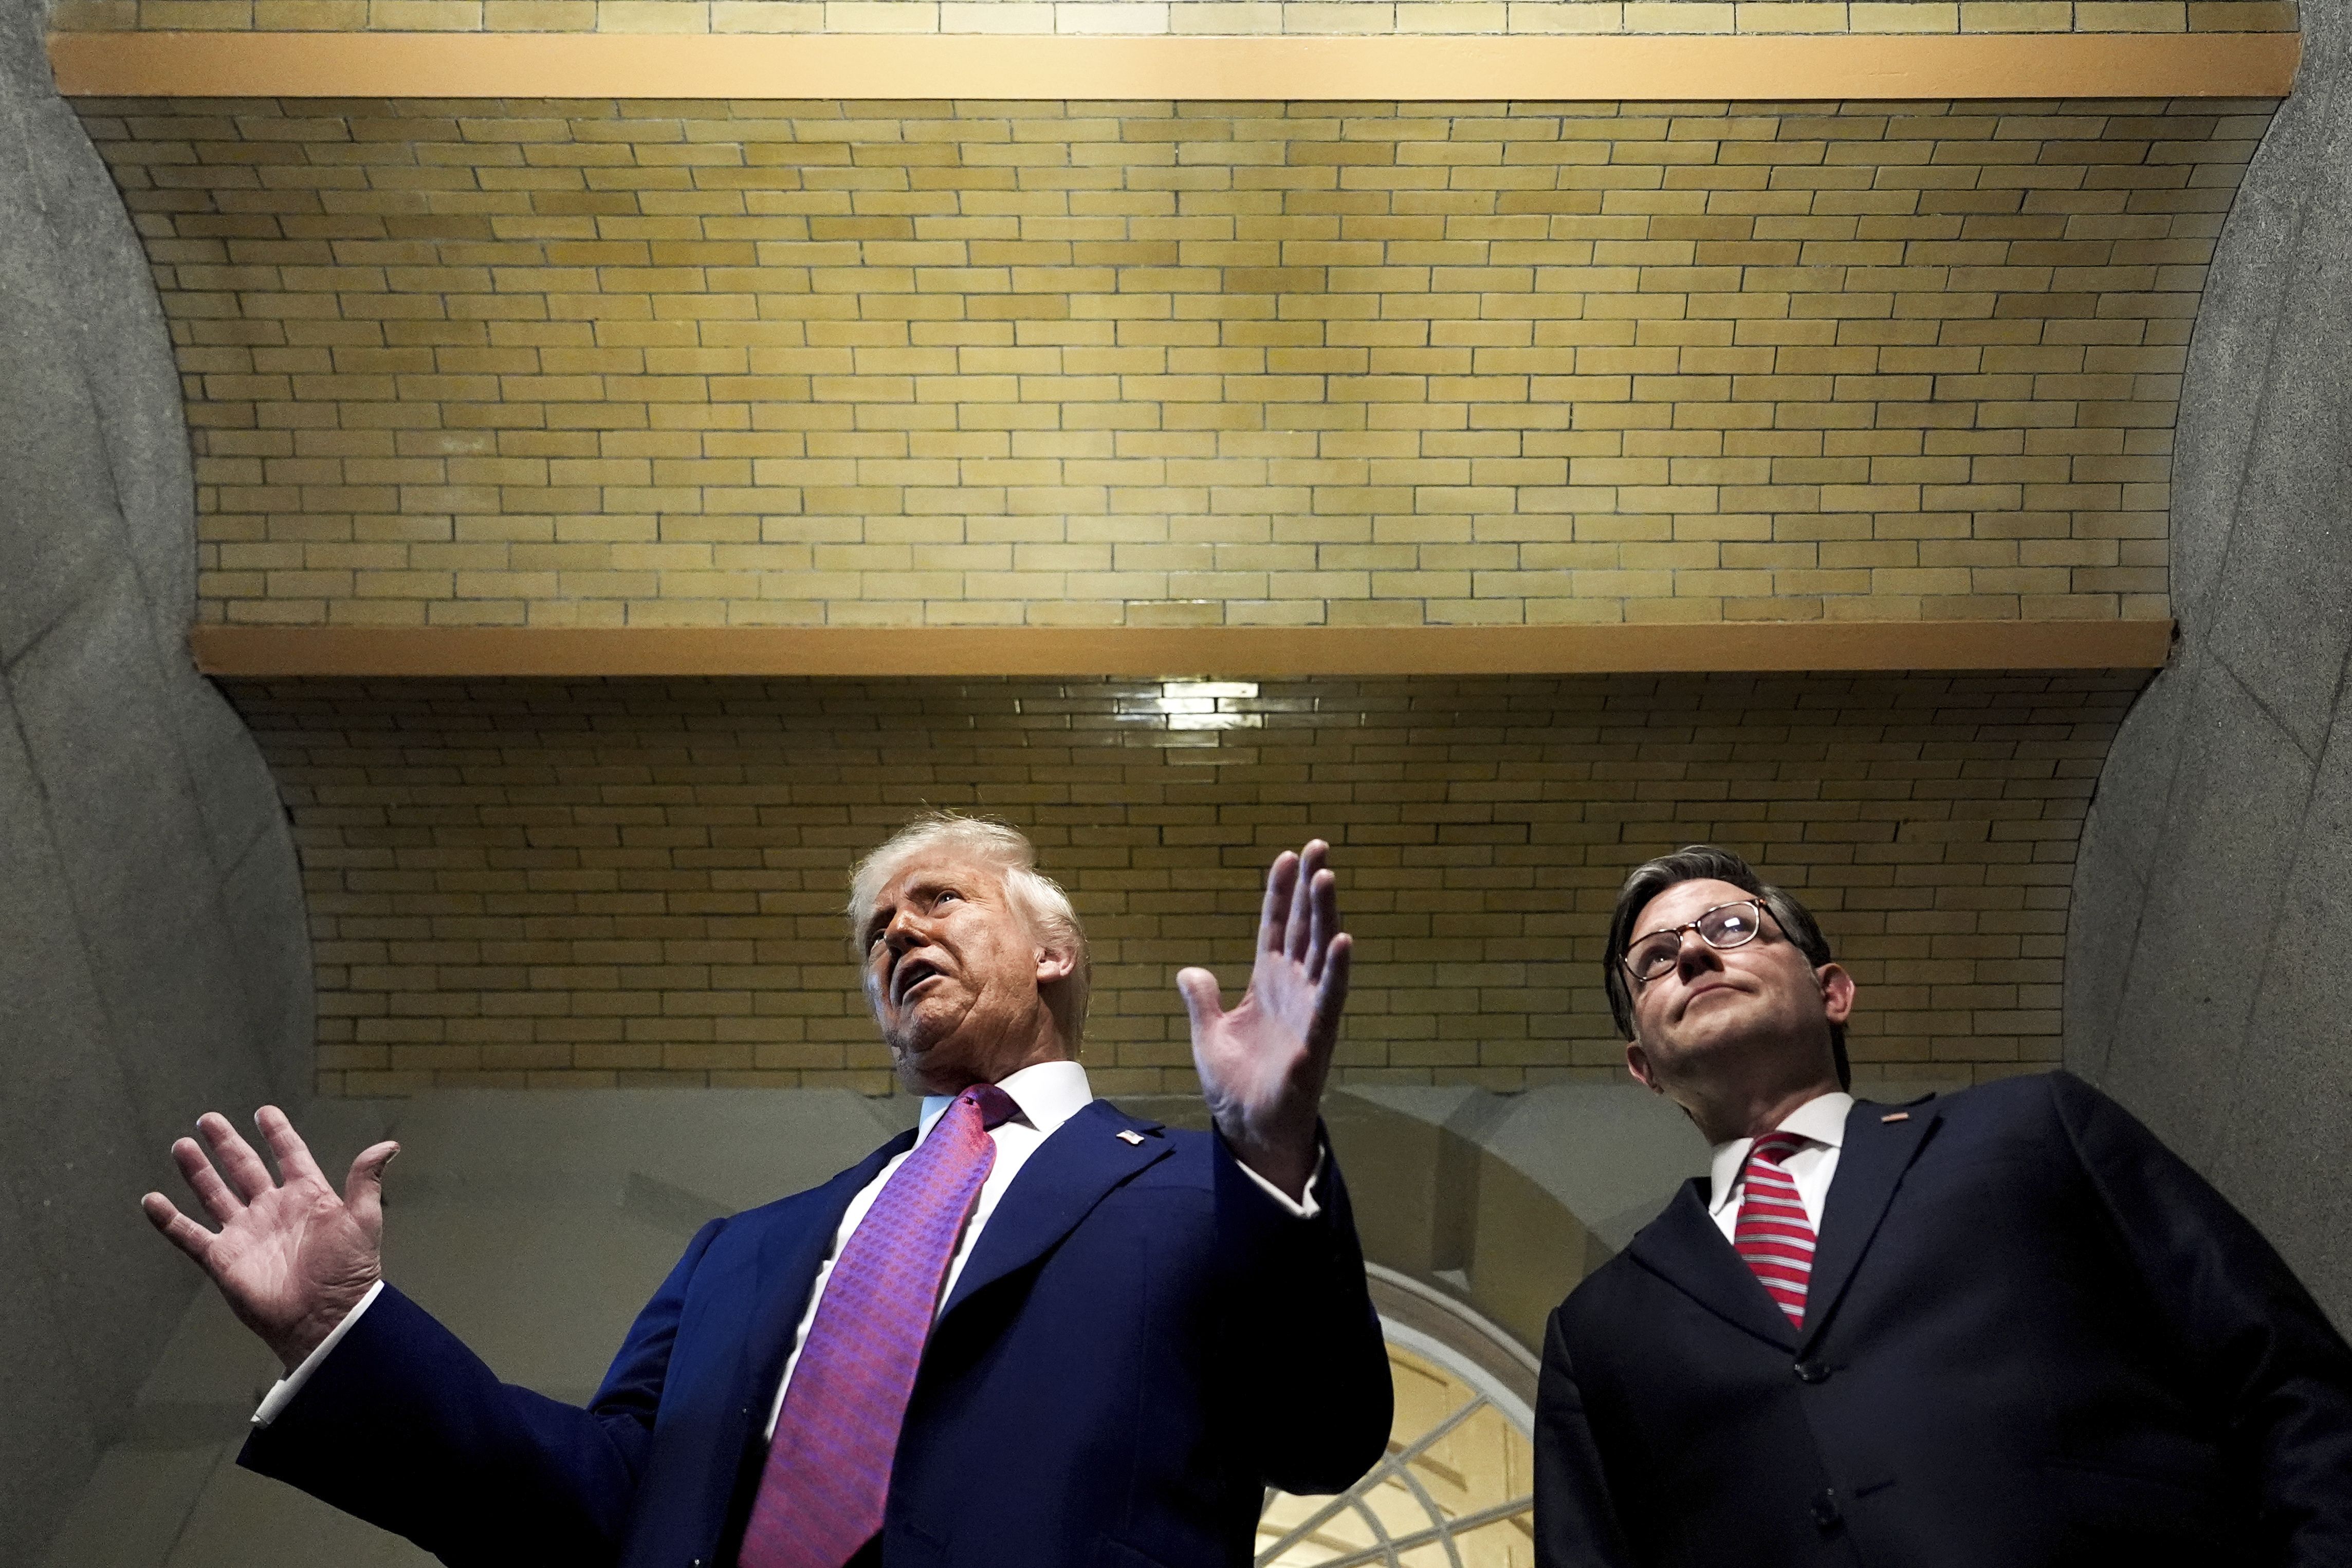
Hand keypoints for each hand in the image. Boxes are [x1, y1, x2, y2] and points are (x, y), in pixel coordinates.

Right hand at [141, 1107, 398, 1372]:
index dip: (277, 1134)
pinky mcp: (223, 1258)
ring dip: (197, 1171)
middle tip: (208, 1119)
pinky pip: (189, 1235)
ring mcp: (245, 1233)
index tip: (263, 1112)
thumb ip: (366, 1181)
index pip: (290, 1155)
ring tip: (182, 1146)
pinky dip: (168, 1219)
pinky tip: (151, 1200)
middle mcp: (272, 1210)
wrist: (324, 1317)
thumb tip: (389, 1144)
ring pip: (214, 1194)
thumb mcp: (362, 1220)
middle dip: (227, 1144)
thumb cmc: (348, 1271)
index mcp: (307, 1196)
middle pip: (244, 1168)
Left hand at [1179, 840, 1351, 1199]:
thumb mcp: (1208, 1034)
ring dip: (1325, 916)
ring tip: (1327, 877)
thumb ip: (1202, 999)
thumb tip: (1191, 970)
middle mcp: (1292, 990)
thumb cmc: (1235, 1085)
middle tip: (1319, 846)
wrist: (1248, 1129)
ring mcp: (1307, 1011)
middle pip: (1303, 928)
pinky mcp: (1315, 1039)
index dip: (1280, 893)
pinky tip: (1342, 941)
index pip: (1275, 928)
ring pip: (1319, 953)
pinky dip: (1336, 971)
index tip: (1287, 856)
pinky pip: (1329, 999)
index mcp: (1266, 984)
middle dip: (1310, 888)